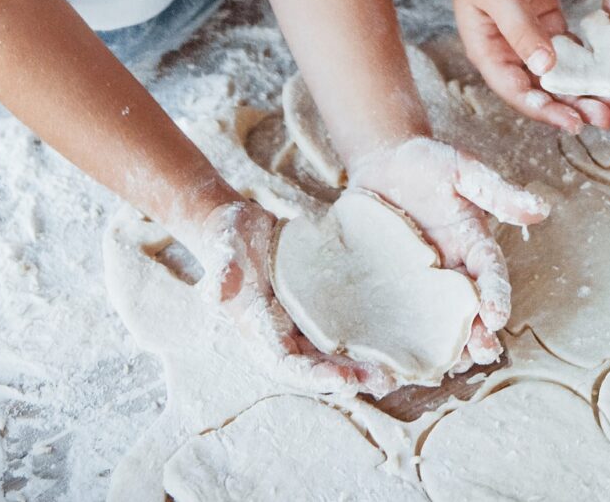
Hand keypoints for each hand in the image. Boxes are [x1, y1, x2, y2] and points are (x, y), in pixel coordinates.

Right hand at [185, 198, 393, 394]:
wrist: (240, 228)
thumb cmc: (230, 240)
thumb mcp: (225, 249)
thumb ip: (223, 270)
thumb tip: (216, 291)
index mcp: (259, 331)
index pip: (287, 365)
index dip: (315, 376)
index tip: (343, 380)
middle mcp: (281, 336)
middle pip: (316, 369)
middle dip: (349, 379)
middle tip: (383, 381)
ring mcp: (300, 326)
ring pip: (333, 357)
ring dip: (361, 368)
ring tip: (393, 375)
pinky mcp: (317, 312)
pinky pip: (341, 334)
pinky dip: (363, 345)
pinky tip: (390, 347)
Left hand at [349, 135, 550, 364]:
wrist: (381, 161)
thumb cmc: (426, 162)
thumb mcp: (463, 171)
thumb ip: (497, 192)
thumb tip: (540, 208)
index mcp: (474, 243)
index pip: (492, 275)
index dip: (497, 296)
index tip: (495, 317)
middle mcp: (453, 267)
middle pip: (471, 309)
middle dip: (479, 334)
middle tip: (480, 354)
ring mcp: (423, 279)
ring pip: (441, 320)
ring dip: (448, 345)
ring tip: (448, 366)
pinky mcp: (394, 285)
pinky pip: (404, 315)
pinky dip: (406, 338)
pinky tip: (401, 359)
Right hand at [439, 0, 597, 132]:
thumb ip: (522, 31)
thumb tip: (545, 68)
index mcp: (490, 53)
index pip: (518, 92)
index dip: (545, 111)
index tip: (573, 124)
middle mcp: (510, 52)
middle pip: (542, 89)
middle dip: (571, 105)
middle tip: (605, 119)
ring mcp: (529, 38)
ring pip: (558, 72)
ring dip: (582, 87)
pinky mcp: (546, 21)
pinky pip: (569, 49)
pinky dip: (587, 60)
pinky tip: (609, 70)